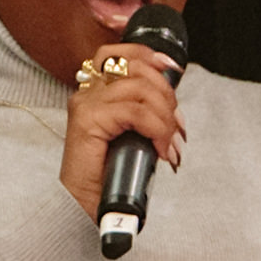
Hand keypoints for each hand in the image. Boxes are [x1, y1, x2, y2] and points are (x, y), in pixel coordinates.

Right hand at [55, 45, 186, 222]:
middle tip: (176, 127)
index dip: (149, 55)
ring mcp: (85, 104)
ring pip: (140, 89)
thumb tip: (174, 107)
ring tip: (169, 143)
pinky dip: (156, 129)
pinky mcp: (87, 120)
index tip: (172, 69)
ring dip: (164, 117)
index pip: (120, 54)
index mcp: (95, 92)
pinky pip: (135, 112)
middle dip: (166, 94)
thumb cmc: (107, 176)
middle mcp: (87, 93)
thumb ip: (146, 113)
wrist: (84, 206)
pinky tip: (160, 149)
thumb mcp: (133, 136)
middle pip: (136, 67)